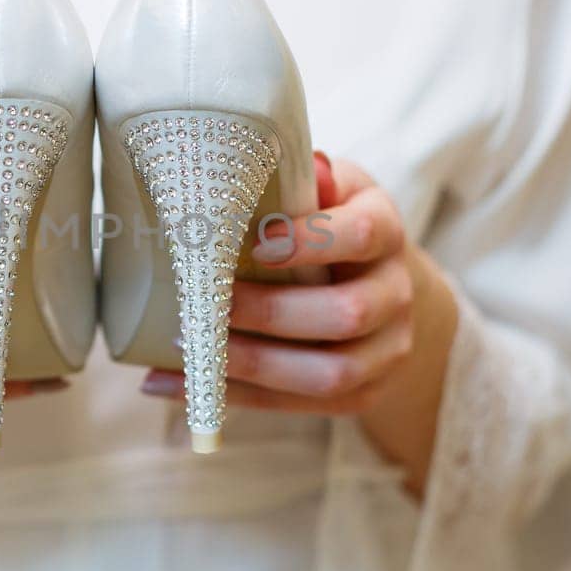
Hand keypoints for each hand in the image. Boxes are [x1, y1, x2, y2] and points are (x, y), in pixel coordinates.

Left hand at [141, 154, 457, 491]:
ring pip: (329, 374)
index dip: (312, 241)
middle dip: (272, 313)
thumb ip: (296, 180)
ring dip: (253, 364)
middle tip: (208, 302)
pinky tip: (173, 383)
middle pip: (347, 314)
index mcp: (386, 230)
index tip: (255, 243)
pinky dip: (236, 397)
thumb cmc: (330, 222)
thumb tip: (242, 164)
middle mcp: (397, 293)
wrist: (378, 282)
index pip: (363, 233)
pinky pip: (301, 406)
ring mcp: (387, 350)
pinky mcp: (362, 393)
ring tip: (190, 349)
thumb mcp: (324, 187)